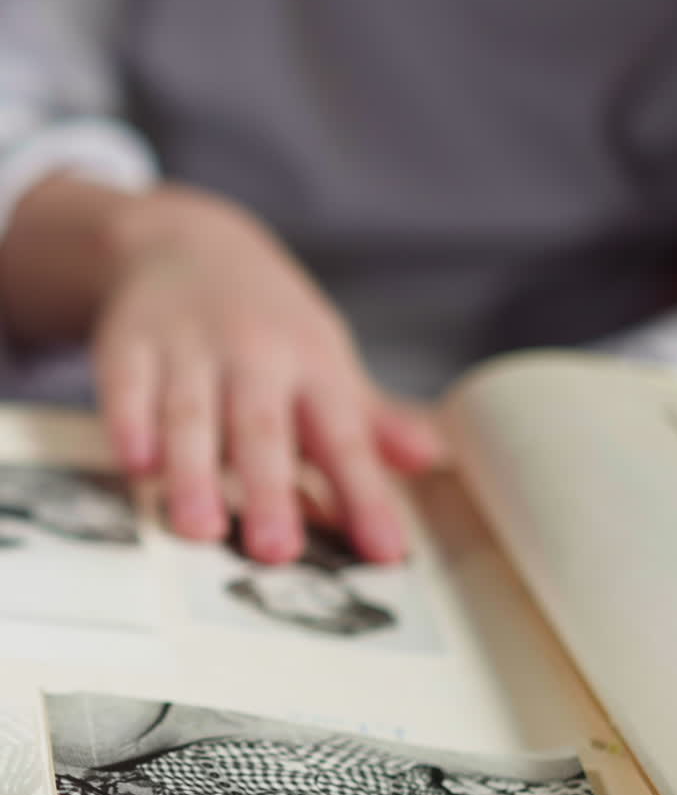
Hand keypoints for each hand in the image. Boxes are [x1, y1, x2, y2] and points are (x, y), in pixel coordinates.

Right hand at [93, 187, 443, 562]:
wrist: (188, 242)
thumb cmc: (270, 326)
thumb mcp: (328, 365)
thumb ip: (372, 423)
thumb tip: (431, 458)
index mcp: (314, 368)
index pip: (344, 439)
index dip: (366, 496)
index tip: (386, 551)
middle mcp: (254, 356)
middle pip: (263, 430)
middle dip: (270, 491)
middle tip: (276, 551)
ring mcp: (189, 348)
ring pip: (192, 414)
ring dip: (194, 471)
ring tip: (200, 528)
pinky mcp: (129, 343)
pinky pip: (126, 385)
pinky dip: (129, 421)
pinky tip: (136, 463)